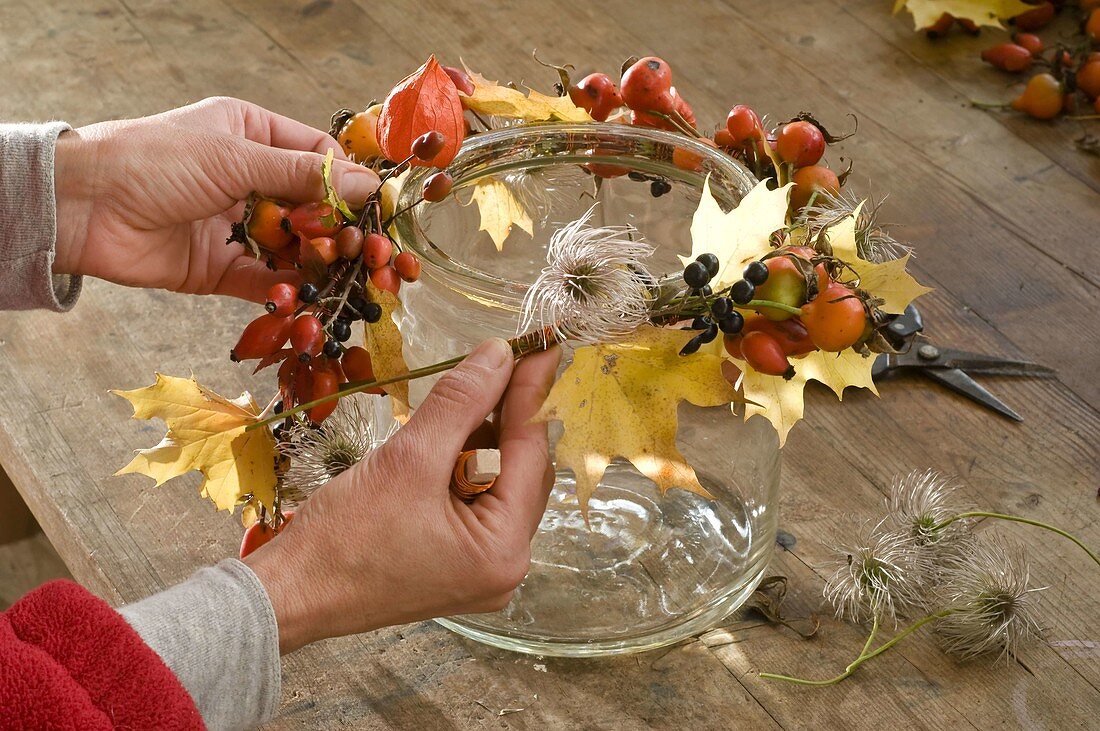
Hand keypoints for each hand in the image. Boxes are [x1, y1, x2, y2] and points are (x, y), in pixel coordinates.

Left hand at [52, 97, 379, 301]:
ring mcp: (236, 226)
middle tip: (364, 253)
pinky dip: (284, 292)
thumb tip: (368, 186)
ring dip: (316, 265)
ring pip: (292, 248)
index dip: (346, 182)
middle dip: (337, 231)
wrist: (85, 207)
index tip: (372, 208)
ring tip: (343, 280)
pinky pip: (264, 282)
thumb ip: (303, 176)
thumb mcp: (236, 157)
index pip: (316, 158)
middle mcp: (249, 179)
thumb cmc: (156, 160)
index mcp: (251, 135)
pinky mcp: (221, 269)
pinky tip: (304, 299)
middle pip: (311, 208)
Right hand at [244, 339, 560, 653]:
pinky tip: (444, 436)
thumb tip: (498, 355)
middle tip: (499, 360)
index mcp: (504, 550)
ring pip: (497, 482)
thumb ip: (461, 402)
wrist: (290, 594)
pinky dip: (462, 465)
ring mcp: (481, 569)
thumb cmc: (343, 539)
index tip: (541, 347)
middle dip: (505, 415)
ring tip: (463, 396)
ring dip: (481, 438)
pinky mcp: (456, 563)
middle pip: (521, 470)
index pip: (531, 454)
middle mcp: (505, 565)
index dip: (531, 394)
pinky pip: (474, 501)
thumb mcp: (408, 459)